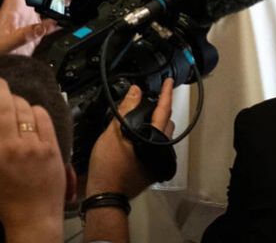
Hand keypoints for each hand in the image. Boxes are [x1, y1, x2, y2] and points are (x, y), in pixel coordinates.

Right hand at [0, 78, 66, 238]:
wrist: (34, 216)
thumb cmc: (6, 200)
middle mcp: (10, 146)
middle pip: (3, 106)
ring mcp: (32, 145)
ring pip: (24, 109)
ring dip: (17, 100)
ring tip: (14, 98)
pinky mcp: (51, 146)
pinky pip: (43, 118)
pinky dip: (36, 111)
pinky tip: (32, 111)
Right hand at [86, 79, 174, 197]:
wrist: (106, 193)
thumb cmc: (108, 164)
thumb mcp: (113, 133)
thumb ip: (126, 110)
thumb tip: (135, 91)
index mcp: (154, 136)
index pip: (163, 109)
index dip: (166, 93)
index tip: (169, 81)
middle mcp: (161, 147)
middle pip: (166, 121)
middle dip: (161, 109)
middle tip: (150, 99)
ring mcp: (158, 158)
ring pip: (162, 134)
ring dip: (156, 123)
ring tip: (143, 116)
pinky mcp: (153, 167)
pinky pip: (157, 145)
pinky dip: (150, 136)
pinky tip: (139, 135)